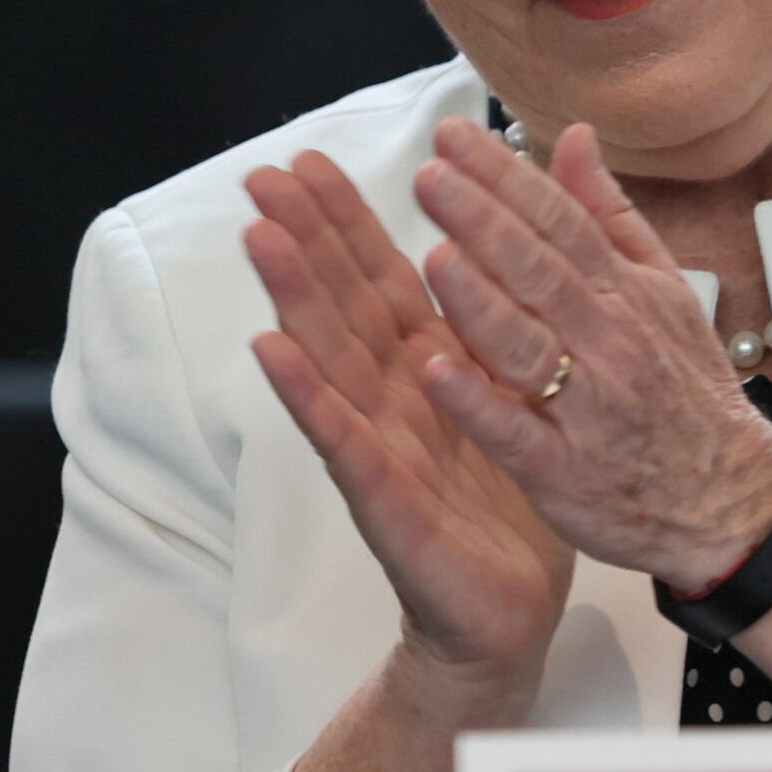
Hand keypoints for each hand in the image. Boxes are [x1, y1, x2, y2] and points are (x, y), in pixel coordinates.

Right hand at [242, 153, 575, 722]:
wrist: (512, 610)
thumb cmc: (506, 501)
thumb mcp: (513, 394)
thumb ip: (494, 319)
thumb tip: (487, 241)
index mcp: (426, 368)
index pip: (380, 281)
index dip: (344, 222)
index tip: (307, 161)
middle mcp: (390, 398)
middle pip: (342, 305)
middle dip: (304, 240)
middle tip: (261, 177)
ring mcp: (380, 447)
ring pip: (330, 359)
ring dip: (292, 298)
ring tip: (258, 238)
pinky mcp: (385, 502)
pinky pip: (344, 443)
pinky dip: (307, 397)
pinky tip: (270, 355)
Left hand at [408, 122, 771, 590]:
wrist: (732, 502)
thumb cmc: (684, 388)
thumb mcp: (663, 292)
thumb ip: (609, 215)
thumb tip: (574, 137)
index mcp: (623, 292)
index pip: (559, 222)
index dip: (506, 177)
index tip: (454, 136)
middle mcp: (607, 341)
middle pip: (540, 273)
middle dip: (484, 221)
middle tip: (432, 176)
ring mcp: (586, 408)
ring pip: (528, 347)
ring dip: (480, 303)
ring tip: (434, 257)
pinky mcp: (564, 472)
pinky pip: (519, 433)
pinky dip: (480, 404)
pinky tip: (438, 372)